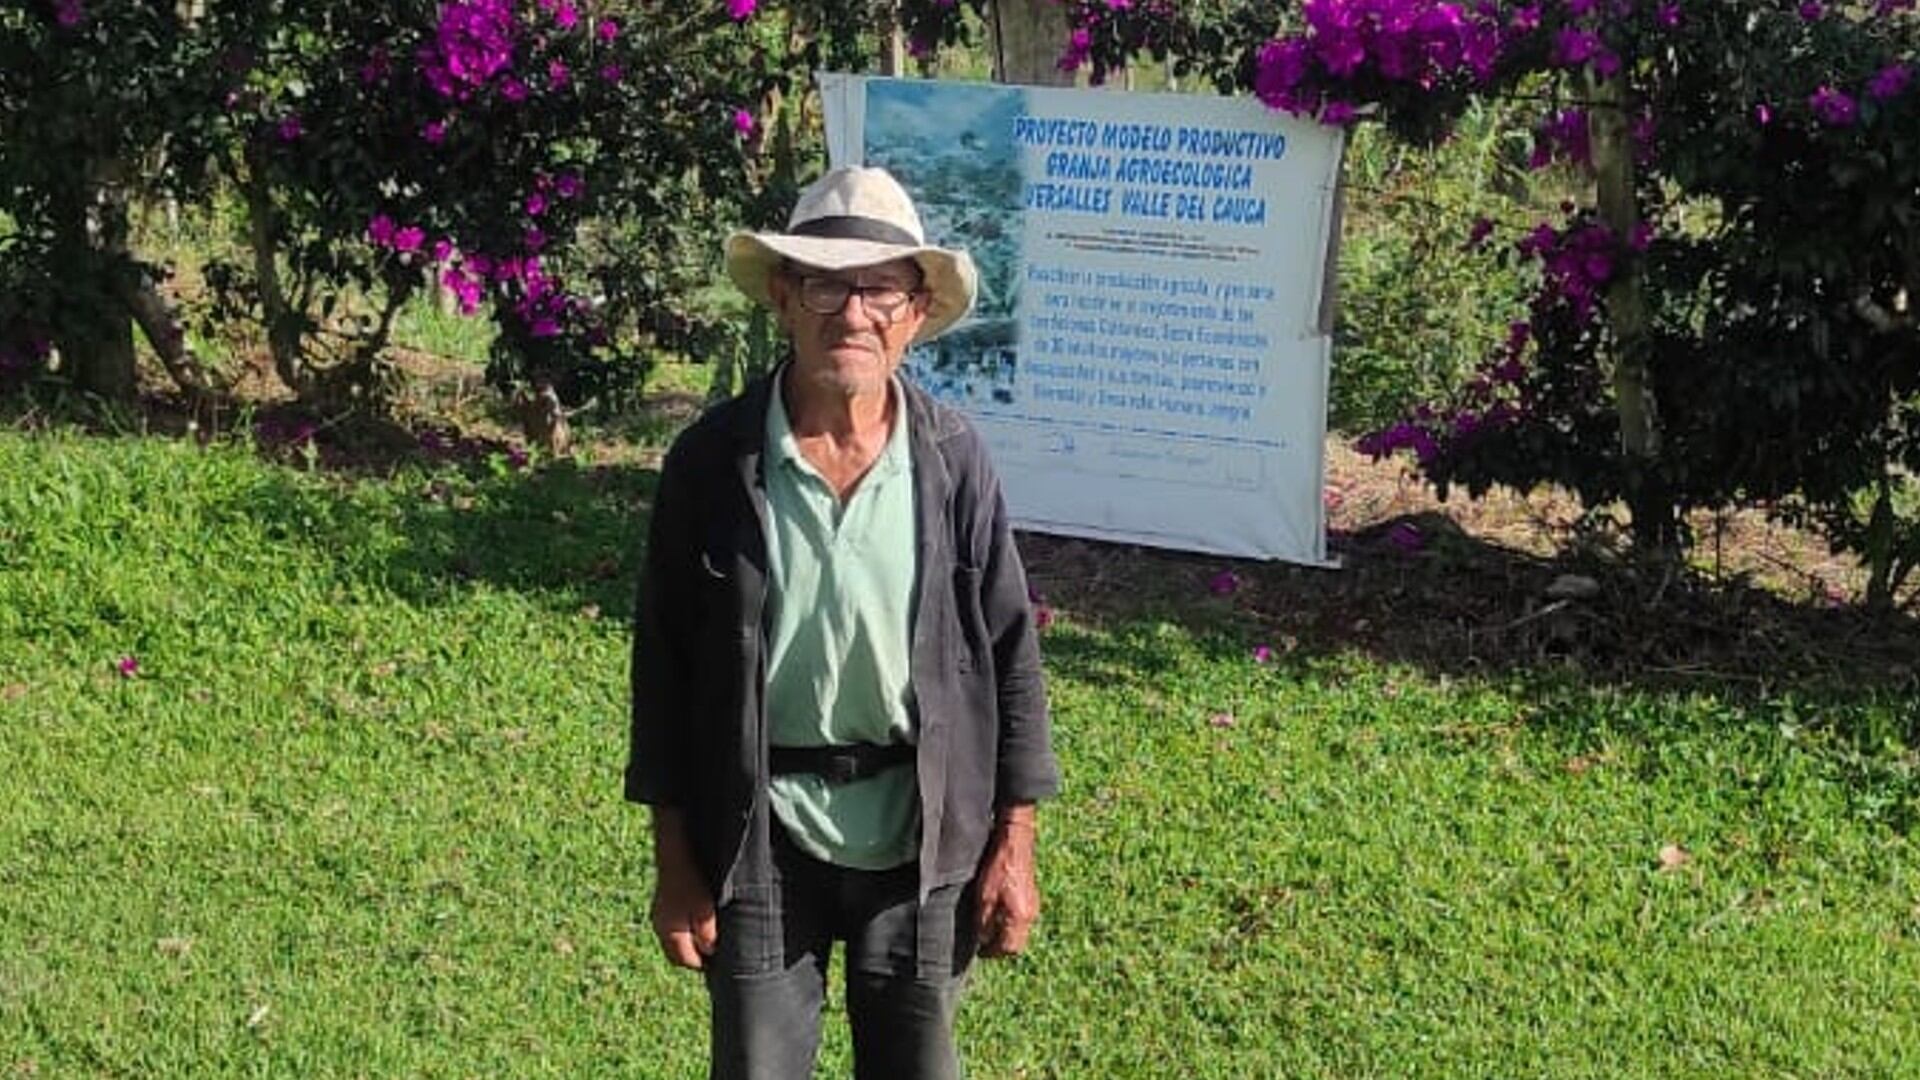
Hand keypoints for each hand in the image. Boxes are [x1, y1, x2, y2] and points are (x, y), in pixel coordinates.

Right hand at [649, 808, 717, 969]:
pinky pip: (676, 925)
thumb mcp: (703, 906)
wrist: (673, 847)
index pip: (685, 961)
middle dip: (697, 955)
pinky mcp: (664, 904)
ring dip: (693, 941)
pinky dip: (688, 928)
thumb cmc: (689, 877)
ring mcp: (660, 914)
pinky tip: (703, 918)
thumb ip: (706, 931)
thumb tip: (710, 951)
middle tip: (718, 949)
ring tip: (713, 934)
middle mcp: (660, 926)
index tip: (721, 959)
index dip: (705, 963)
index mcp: (669, 930)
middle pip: (679, 953)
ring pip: (677, 939)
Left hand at [974, 804, 1039, 958]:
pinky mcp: (1032, 896)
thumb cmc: (999, 867)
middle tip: (983, 941)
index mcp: (1018, 918)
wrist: (1015, 842)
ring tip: (988, 927)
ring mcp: (1033, 905)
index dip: (992, 952)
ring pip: (1019, 931)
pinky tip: (997, 912)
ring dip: (1005, 934)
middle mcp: (1030, 915)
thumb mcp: (984, 898)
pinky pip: (1022, 919)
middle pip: (1016, 943)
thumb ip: (984, 923)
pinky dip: (1010, 922)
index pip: (1008, 949)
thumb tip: (983, 941)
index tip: (979, 950)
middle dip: (1000, 946)